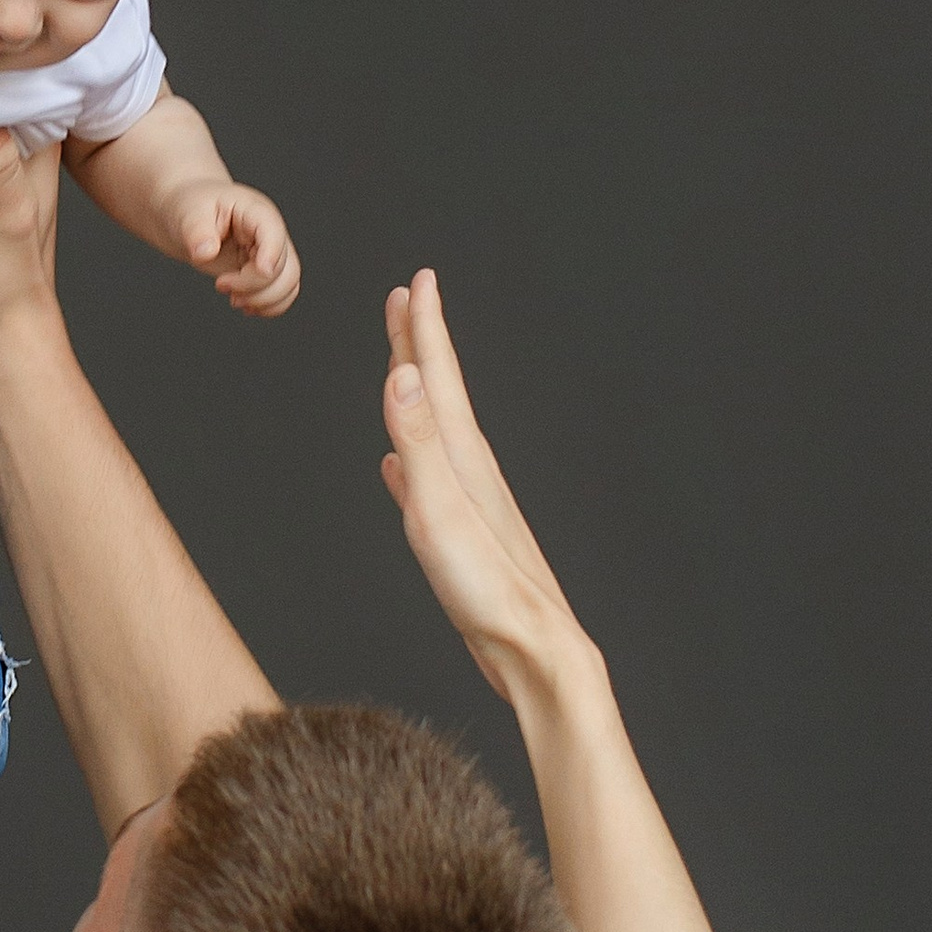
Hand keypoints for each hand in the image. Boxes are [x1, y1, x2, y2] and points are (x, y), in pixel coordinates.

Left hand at [175, 180, 299, 315]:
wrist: (191, 220)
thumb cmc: (194, 209)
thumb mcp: (189, 213)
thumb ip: (197, 231)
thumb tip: (205, 253)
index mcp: (255, 212)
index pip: (274, 234)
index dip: (270, 256)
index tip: (254, 272)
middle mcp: (270, 233)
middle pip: (286, 268)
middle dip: (255, 287)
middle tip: (221, 285)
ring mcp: (272, 253)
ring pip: (289, 285)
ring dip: (263, 301)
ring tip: (234, 299)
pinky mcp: (267, 272)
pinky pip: (284, 294)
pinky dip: (268, 307)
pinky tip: (245, 304)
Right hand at [380, 269, 591, 710]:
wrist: (533, 652)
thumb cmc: (489, 590)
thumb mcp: (442, 511)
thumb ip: (421, 444)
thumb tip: (404, 373)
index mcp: (465, 459)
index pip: (440, 378)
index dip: (424, 328)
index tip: (417, 280)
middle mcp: (472, 473)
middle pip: (441, 394)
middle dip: (421, 345)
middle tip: (407, 300)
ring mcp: (470, 504)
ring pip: (436, 433)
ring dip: (417, 397)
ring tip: (401, 371)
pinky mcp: (465, 538)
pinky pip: (429, 483)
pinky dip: (411, 464)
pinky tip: (399, 469)